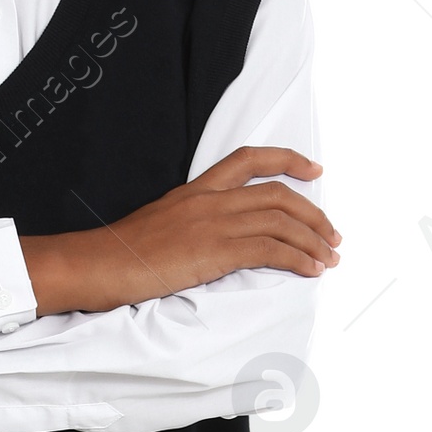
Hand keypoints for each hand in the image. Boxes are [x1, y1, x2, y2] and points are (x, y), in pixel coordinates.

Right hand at [22, 147, 338, 315]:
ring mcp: (213, 223)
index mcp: (196, 190)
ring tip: (330, 257)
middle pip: (277, 194)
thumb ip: (192, 227)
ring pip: (280, 221)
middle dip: (313, 213)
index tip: (313, 170)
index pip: (249, 160)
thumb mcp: (161, 228)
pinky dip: (298, 259)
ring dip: (313, 240)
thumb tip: (217, 243)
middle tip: (332, 234)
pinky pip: (270, 250)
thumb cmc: (122, 256)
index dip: (287, 160)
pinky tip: (312, 270)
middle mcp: (209, 200)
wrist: (98, 264)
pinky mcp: (215, 250)